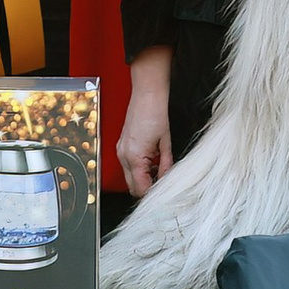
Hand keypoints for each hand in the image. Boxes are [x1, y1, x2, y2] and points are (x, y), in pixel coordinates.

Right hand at [118, 46, 173, 197]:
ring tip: (160, 171)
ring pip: (129, 177)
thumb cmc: (156, 114)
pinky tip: (152, 162)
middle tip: (163, 186)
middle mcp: (123, 156)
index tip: (163, 193)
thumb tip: (167, 180)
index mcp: (134, 157)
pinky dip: (139, 169)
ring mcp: (120, 151)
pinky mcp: (122, 146)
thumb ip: (166, 165)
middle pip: (132, 186)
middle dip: (146, 188)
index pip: (140, 187)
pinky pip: (128, 166)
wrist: (147, 95)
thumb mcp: (166, 143)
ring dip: (143, 179)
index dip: (152, 193)